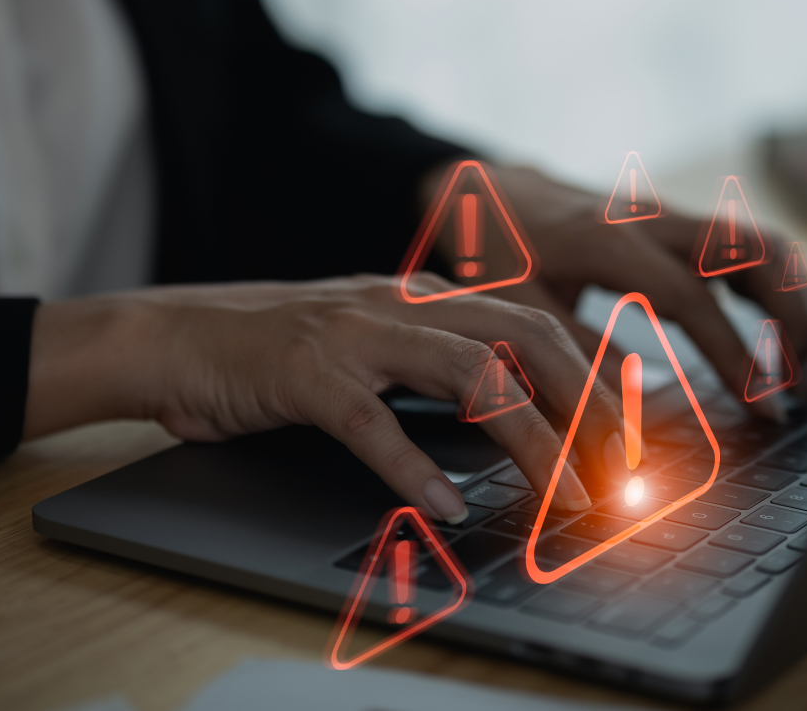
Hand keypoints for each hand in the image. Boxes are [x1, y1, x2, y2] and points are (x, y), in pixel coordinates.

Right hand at [23, 274, 636, 521]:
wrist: (175, 336)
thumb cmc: (281, 351)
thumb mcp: (378, 345)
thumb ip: (441, 367)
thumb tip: (519, 415)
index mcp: (427, 299)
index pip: (536, 327)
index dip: (594, 378)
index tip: (631, 432)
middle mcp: (404, 305)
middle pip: (527, 341)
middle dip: (588, 405)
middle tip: (622, 467)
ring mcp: (356, 335)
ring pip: (472, 377)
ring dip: (530, 440)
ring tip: (565, 493)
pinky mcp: (306, 374)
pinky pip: (374, 424)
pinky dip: (414, 469)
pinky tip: (444, 507)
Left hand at [479, 165, 806, 413]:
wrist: (491, 189)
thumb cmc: (497, 251)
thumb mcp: (516, 307)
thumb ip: (574, 354)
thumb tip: (635, 415)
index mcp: (609, 241)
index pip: (693, 298)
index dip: (735, 354)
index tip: (767, 407)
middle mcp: (654, 220)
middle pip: (756, 253)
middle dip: (799, 322)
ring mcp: (675, 217)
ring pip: (768, 246)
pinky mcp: (683, 227)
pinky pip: (754, 251)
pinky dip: (789, 294)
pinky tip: (799, 344)